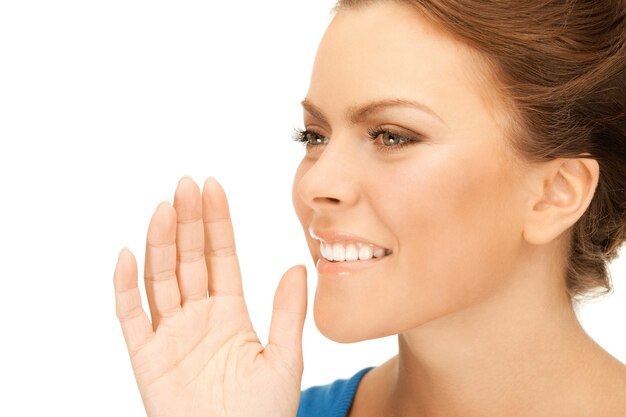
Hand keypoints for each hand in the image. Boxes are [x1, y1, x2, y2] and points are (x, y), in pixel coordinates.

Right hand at [113, 177, 307, 416]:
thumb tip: (298, 267)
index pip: (221, 256)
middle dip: (188, 221)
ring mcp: (170, 333)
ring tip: (164, 208)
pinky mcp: (146, 356)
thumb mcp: (284, 357)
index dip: (217, 222)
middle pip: (189, 258)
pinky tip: (128, 254)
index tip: (213, 188)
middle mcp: (197, 316)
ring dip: (160, 243)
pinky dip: (126, 286)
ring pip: (161, 278)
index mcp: (230, 313)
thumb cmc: (264, 413)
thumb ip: (287, 313)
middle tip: (186, 185)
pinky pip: (131, 316)